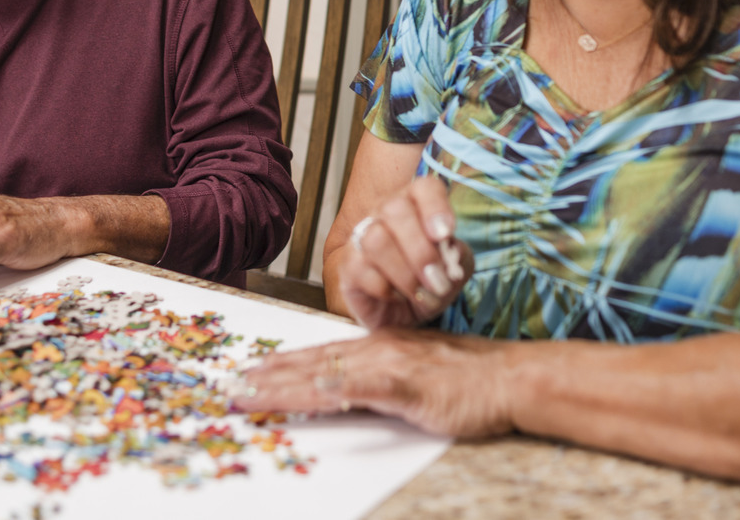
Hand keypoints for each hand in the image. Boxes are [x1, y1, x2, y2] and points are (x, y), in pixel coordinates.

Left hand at [235, 329, 513, 437]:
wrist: (511, 376)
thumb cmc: (469, 379)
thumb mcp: (415, 375)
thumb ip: (379, 381)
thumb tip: (345, 391)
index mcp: (377, 347)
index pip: (317, 356)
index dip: (279, 366)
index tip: (247, 374)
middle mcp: (377, 350)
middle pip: (309, 364)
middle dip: (266, 376)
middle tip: (228, 386)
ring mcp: (391, 366)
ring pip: (324, 374)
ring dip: (283, 384)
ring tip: (248, 392)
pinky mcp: (408, 387)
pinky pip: (364, 388)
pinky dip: (335, 390)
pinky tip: (313, 392)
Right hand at [335, 176, 472, 328]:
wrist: (404, 312)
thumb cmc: (431, 280)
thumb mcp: (457, 268)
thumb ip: (457, 255)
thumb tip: (449, 252)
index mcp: (417, 204)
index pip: (424, 187)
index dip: (435, 207)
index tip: (446, 234)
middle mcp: (385, 213)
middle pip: (395, 210)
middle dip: (421, 250)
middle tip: (438, 280)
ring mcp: (362, 237)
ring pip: (376, 239)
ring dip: (405, 273)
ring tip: (421, 293)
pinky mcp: (347, 265)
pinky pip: (361, 269)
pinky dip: (386, 289)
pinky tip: (397, 296)